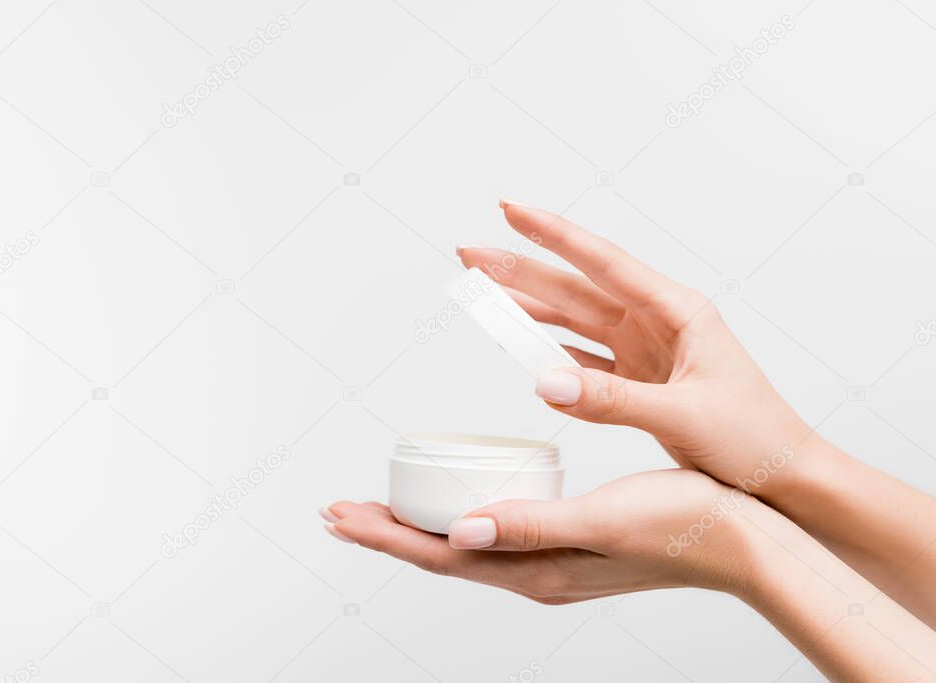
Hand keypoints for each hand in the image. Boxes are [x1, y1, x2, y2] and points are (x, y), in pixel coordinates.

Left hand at [323, 469, 750, 603]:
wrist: (742, 539)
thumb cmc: (682, 524)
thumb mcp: (600, 520)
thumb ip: (530, 527)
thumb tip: (460, 534)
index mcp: (538, 571)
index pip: (440, 555)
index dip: (386, 535)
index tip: (340, 515)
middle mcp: (536, 573)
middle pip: (441, 553)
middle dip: (387, 532)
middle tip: (340, 510)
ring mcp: (551, 563)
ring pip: (465, 545)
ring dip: (417, 527)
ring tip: (380, 511)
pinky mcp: (567, 545)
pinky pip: (496, 534)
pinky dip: (460, 520)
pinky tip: (456, 505)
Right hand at [457, 201, 814, 499]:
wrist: (783, 475)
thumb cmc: (754, 438)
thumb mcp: (683, 416)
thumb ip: (611, 401)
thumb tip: (543, 381)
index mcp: (678, 311)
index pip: (603, 262)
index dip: (552, 234)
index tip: (510, 210)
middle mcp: (656, 323)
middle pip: (575, 287)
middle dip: (521, 268)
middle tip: (470, 253)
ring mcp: (645, 351)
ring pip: (573, 320)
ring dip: (528, 308)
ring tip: (483, 293)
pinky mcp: (637, 382)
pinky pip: (582, 360)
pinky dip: (549, 352)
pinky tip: (522, 345)